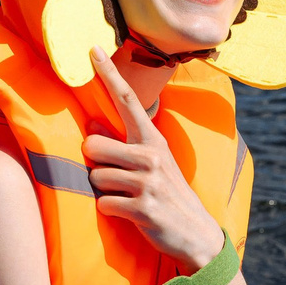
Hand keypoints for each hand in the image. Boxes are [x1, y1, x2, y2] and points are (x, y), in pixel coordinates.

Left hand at [83, 47, 228, 268]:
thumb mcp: (152, 165)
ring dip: (104, 190)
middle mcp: (152, 156)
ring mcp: (148, 182)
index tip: (92, 49)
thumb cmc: (167, 195)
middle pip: (93, 146)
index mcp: (153, 140)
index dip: (109, 74)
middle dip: (94, 164)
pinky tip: (130, 214)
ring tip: (126, 197)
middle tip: (115, 177)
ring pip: (96, 177)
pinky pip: (104, 204)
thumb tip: (89, 128)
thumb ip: (121, 145)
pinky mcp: (143, 208)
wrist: (196, 234)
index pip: (128, 100)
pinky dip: (110, 211)